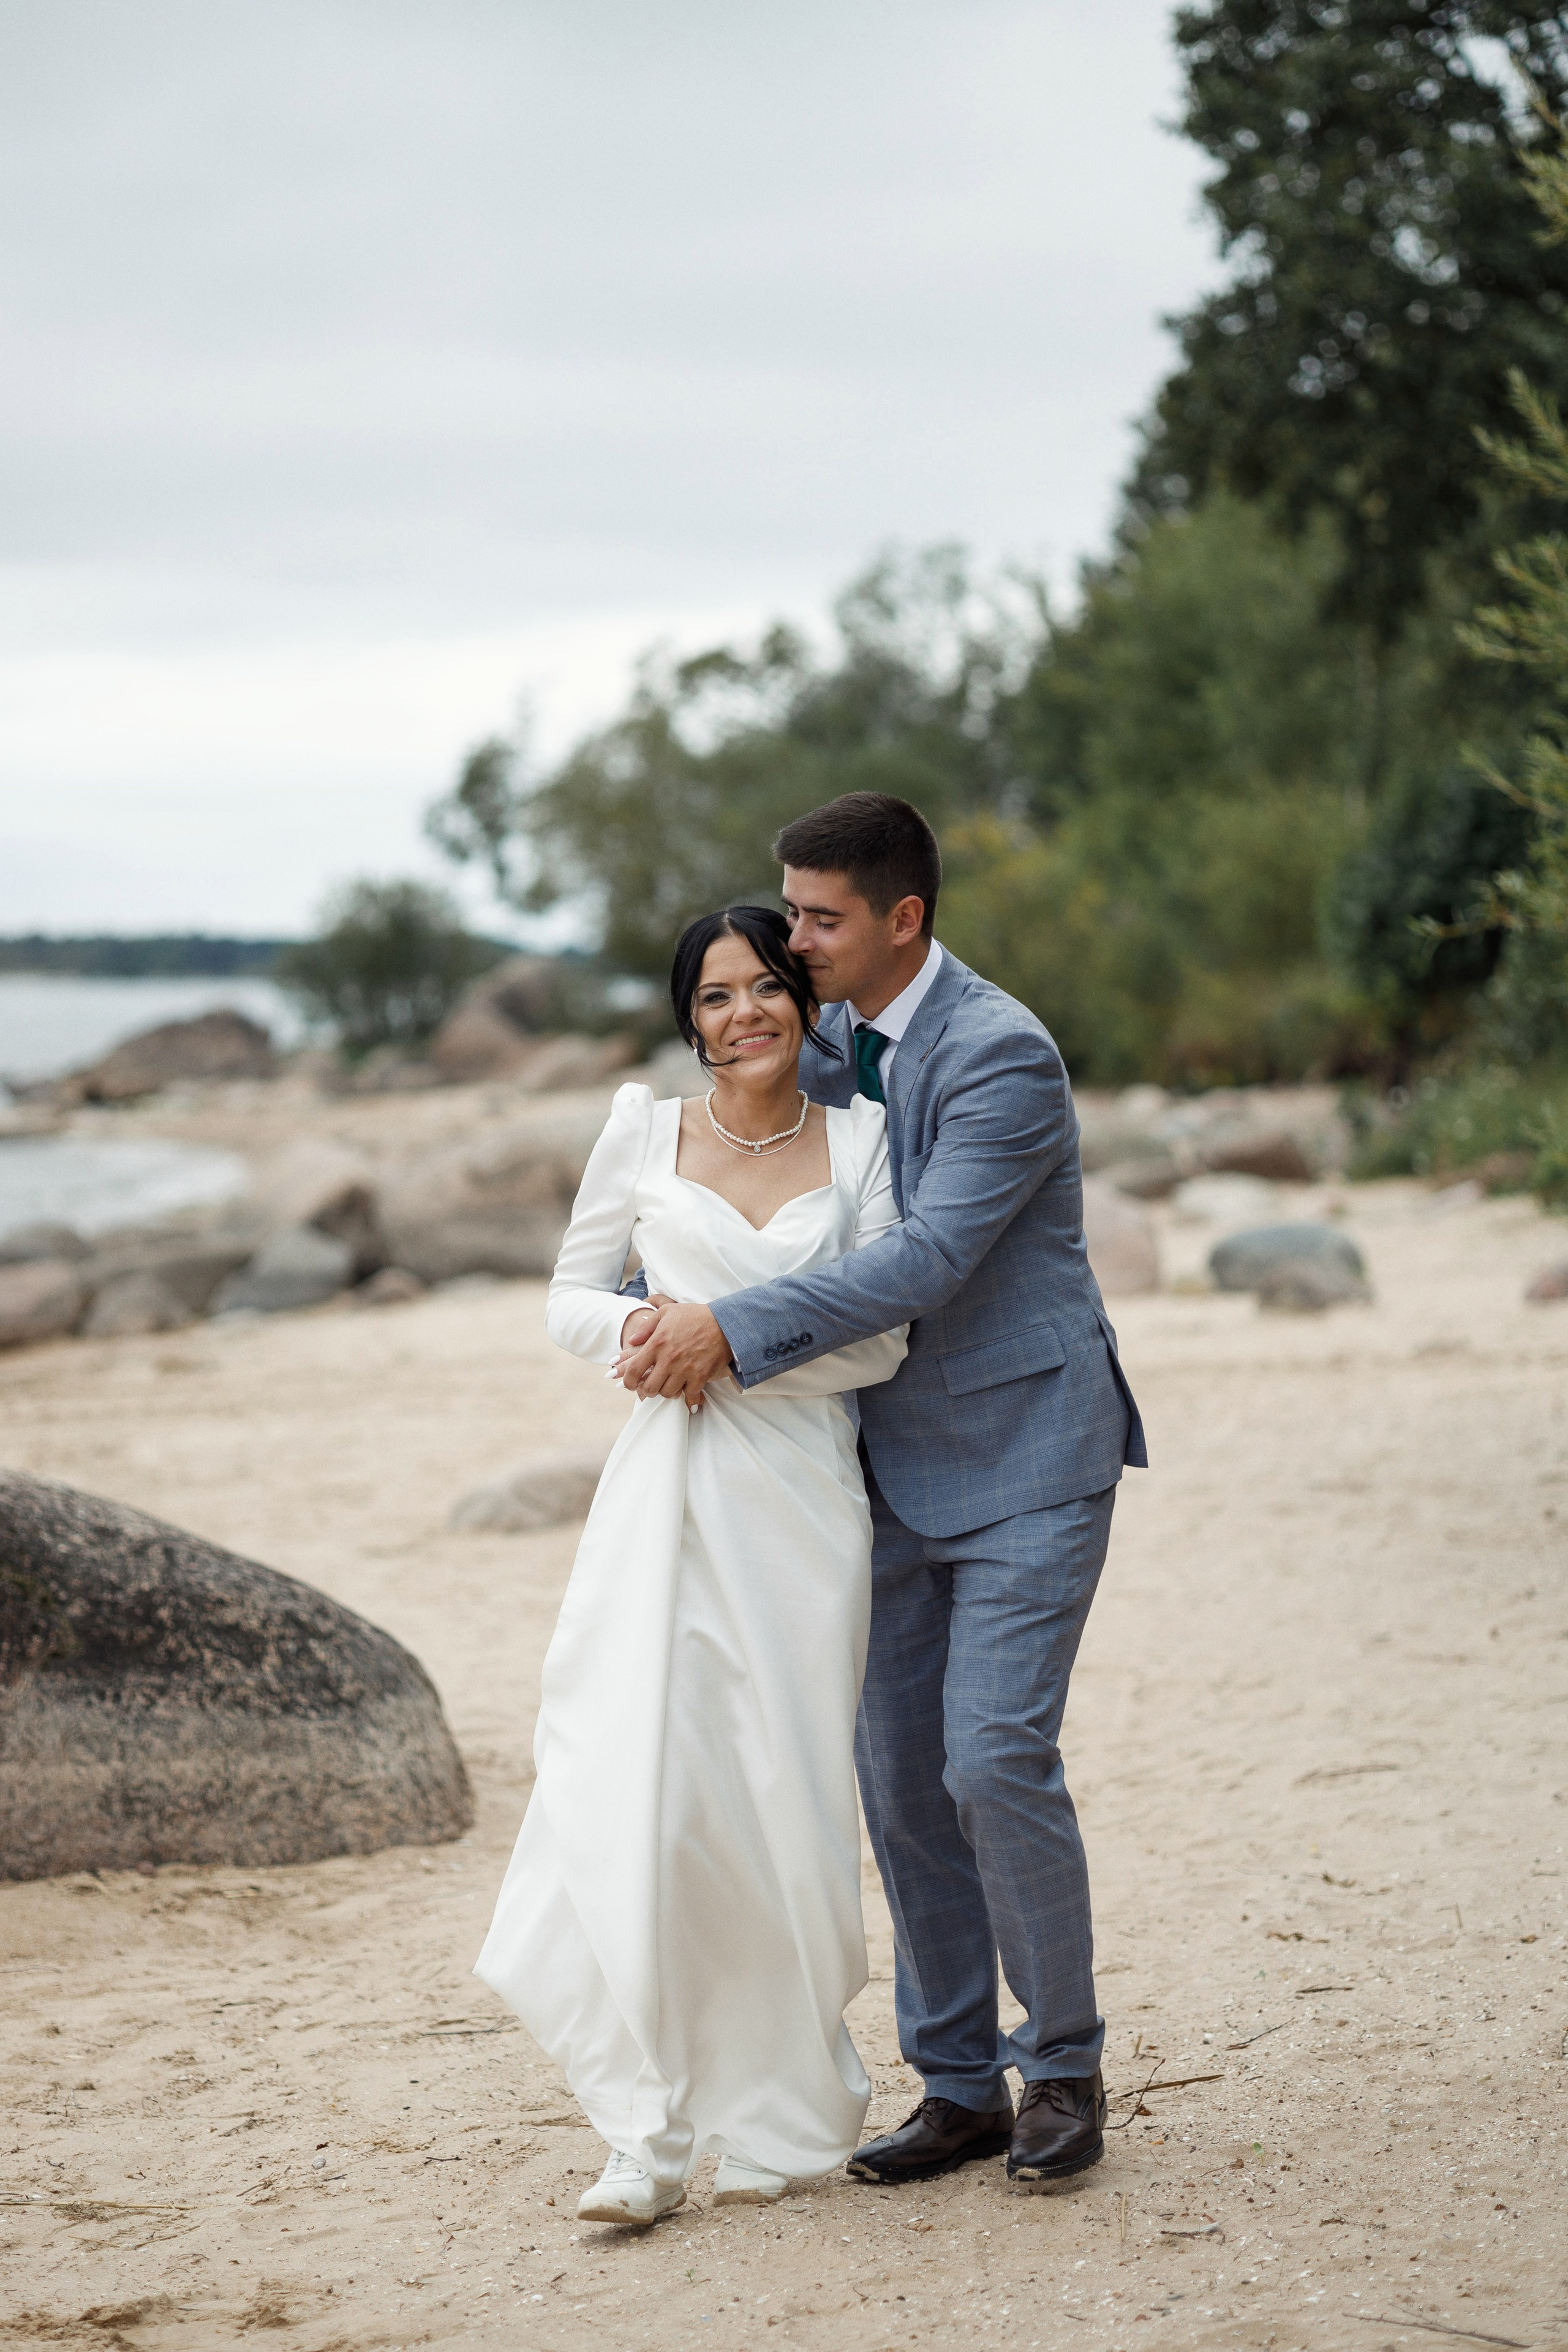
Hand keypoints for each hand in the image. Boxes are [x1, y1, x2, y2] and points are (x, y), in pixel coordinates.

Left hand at [614, 1301, 731, 1409]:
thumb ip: (647, 1327)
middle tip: (650, 1387)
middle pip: (649, 1388)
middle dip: (647, 1391)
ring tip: (669, 1386)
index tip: (630, 1384)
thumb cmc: (695, 1315)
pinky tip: (689, 1395)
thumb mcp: (667, 1312)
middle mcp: (669, 1359)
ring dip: (666, 1392)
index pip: (634, 1370)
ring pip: (668, 1393)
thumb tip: (632, 1340)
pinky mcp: (700, 1376)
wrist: (724, 1322)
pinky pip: (689, 1394)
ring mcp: (685, 1369)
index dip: (628, 1381)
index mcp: (657, 1343)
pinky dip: (688, 1397)